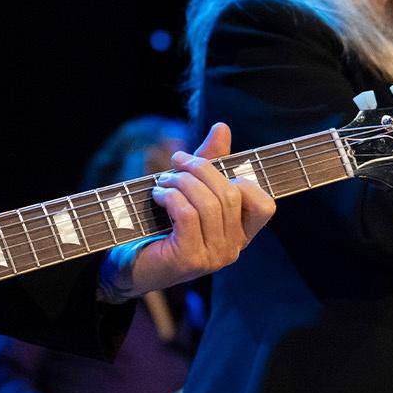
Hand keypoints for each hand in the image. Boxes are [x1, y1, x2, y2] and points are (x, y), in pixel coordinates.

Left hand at [123, 123, 276, 294]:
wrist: (129, 263)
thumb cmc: (160, 226)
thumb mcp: (190, 190)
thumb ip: (210, 162)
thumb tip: (222, 128)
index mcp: (240, 233)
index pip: (264, 205)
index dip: (242, 180)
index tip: (208, 168)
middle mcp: (233, 248)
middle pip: (231, 195)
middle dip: (201, 169)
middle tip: (176, 162)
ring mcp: (214, 257)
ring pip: (210, 204)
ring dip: (182, 182)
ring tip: (163, 181)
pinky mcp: (190, 259)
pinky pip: (188, 215)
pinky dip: (171, 197)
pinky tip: (158, 196)